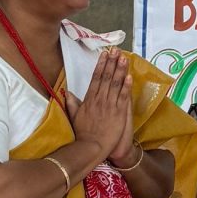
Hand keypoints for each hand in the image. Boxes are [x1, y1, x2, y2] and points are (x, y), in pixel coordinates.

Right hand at [71, 47, 134, 164]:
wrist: (91, 148)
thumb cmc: (83, 134)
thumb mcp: (74, 117)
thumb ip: (72, 103)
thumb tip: (67, 92)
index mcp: (89, 99)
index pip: (96, 78)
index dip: (101, 65)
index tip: (105, 54)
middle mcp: (99, 100)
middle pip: (106, 77)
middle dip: (111, 62)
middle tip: (116, 50)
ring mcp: (110, 106)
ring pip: (115, 84)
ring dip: (119, 70)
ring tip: (123, 57)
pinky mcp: (119, 113)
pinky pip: (123, 97)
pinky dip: (126, 86)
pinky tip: (129, 75)